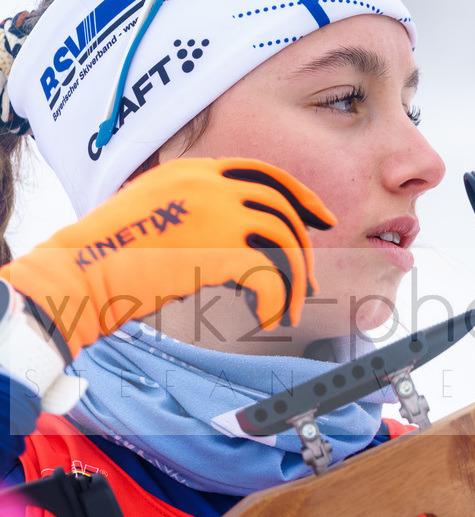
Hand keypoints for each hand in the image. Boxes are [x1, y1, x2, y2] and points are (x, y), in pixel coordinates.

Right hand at [0, 157, 334, 358]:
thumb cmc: (112, 254)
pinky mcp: (220, 248)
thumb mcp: (156, 210)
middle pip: (283, 209)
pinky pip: (271, 274)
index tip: (322, 221)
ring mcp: (217, 213)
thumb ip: (196, 209)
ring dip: (295, 281)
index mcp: (195, 170)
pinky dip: (276, 299)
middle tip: (311, 283)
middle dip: (305, 249)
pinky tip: (266, 317)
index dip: (301, 198)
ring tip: (288, 310)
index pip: (265, 174)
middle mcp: (210, 184)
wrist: (80, 272)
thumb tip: (243, 237)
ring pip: (285, 242)